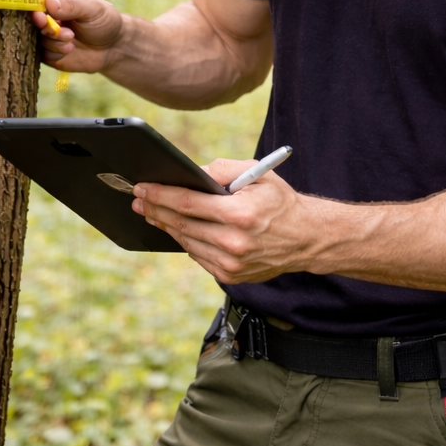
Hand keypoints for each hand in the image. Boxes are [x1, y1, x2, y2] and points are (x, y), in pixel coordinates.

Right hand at [31, 0, 123, 73]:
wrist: (112, 47)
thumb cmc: (103, 19)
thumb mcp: (92, 8)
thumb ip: (71, 6)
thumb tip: (48, 2)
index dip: (31, 2)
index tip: (40, 12)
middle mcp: (44, 10)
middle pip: (28, 14)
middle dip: (40, 23)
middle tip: (52, 26)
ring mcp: (43, 30)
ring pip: (34, 35)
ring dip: (53, 39)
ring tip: (71, 38)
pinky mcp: (46, 49)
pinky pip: (41, 52)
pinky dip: (55, 52)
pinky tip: (70, 48)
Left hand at [132, 159, 324, 283]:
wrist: (307, 237)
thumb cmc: (280, 201)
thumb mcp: (256, 173)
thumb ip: (221, 170)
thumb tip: (189, 173)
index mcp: (240, 214)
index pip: (188, 203)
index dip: (160, 195)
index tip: (142, 188)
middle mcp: (234, 242)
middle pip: (181, 224)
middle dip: (155, 210)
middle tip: (138, 200)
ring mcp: (231, 263)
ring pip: (186, 242)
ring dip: (166, 226)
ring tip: (152, 213)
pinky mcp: (230, 275)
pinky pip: (198, 256)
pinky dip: (186, 241)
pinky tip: (177, 229)